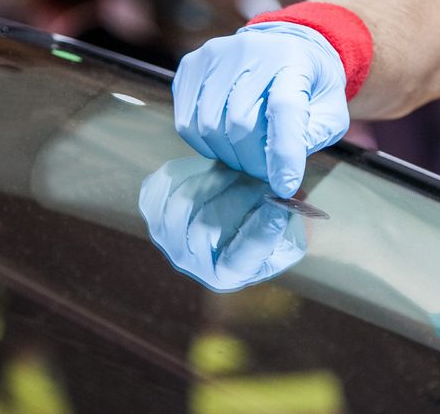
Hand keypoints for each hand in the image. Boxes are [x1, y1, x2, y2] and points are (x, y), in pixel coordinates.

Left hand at [138, 157, 307, 291]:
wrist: (231, 209)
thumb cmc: (264, 222)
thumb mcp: (285, 231)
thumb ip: (283, 222)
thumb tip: (283, 203)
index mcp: (226, 274)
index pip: (238, 260)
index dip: (259, 233)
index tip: (278, 207)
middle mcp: (192, 262)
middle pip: (205, 229)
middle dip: (238, 197)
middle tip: (261, 178)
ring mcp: (167, 237)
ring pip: (182, 205)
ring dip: (214, 181)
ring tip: (239, 169)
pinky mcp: (154, 210)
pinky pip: (162, 188)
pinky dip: (187, 171)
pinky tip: (212, 165)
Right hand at [172, 22, 349, 196]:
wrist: (284, 43)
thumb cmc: (309, 84)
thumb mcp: (331, 110)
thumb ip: (314, 137)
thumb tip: (284, 175)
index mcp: (294, 60)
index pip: (284, 107)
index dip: (283, 152)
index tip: (284, 185)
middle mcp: (251, 51)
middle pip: (241, 124)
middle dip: (253, 161)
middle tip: (265, 169)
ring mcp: (215, 56)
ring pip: (210, 127)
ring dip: (228, 155)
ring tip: (246, 153)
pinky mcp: (191, 66)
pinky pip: (187, 122)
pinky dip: (205, 144)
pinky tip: (224, 140)